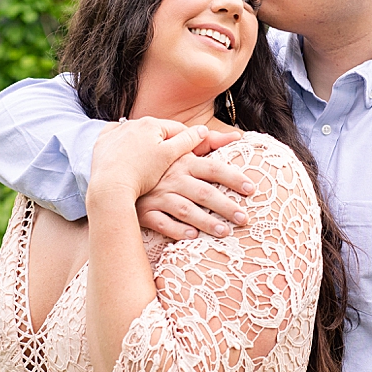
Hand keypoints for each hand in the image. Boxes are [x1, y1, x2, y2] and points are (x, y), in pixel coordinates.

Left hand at [86, 118, 207, 213]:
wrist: (109, 187)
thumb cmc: (142, 173)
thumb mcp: (169, 156)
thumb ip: (187, 141)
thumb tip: (202, 129)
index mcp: (151, 124)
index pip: (176, 129)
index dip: (187, 141)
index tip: (193, 152)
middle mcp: (132, 122)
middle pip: (156, 132)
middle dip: (164, 143)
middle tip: (169, 161)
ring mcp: (115, 132)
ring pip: (136, 135)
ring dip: (143, 143)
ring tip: (147, 161)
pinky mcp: (101, 143)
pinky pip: (115, 138)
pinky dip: (122, 144)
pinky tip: (125, 154)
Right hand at [138, 131, 254, 241]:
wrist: (120, 171)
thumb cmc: (159, 162)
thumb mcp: (182, 148)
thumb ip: (210, 142)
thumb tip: (236, 136)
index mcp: (185, 162)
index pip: (214, 168)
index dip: (233, 178)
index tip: (251, 189)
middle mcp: (174, 179)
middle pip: (204, 192)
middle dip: (225, 206)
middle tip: (245, 218)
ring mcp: (159, 195)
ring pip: (186, 210)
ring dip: (206, 221)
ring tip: (225, 232)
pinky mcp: (145, 211)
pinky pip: (162, 222)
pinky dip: (176, 229)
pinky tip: (192, 236)